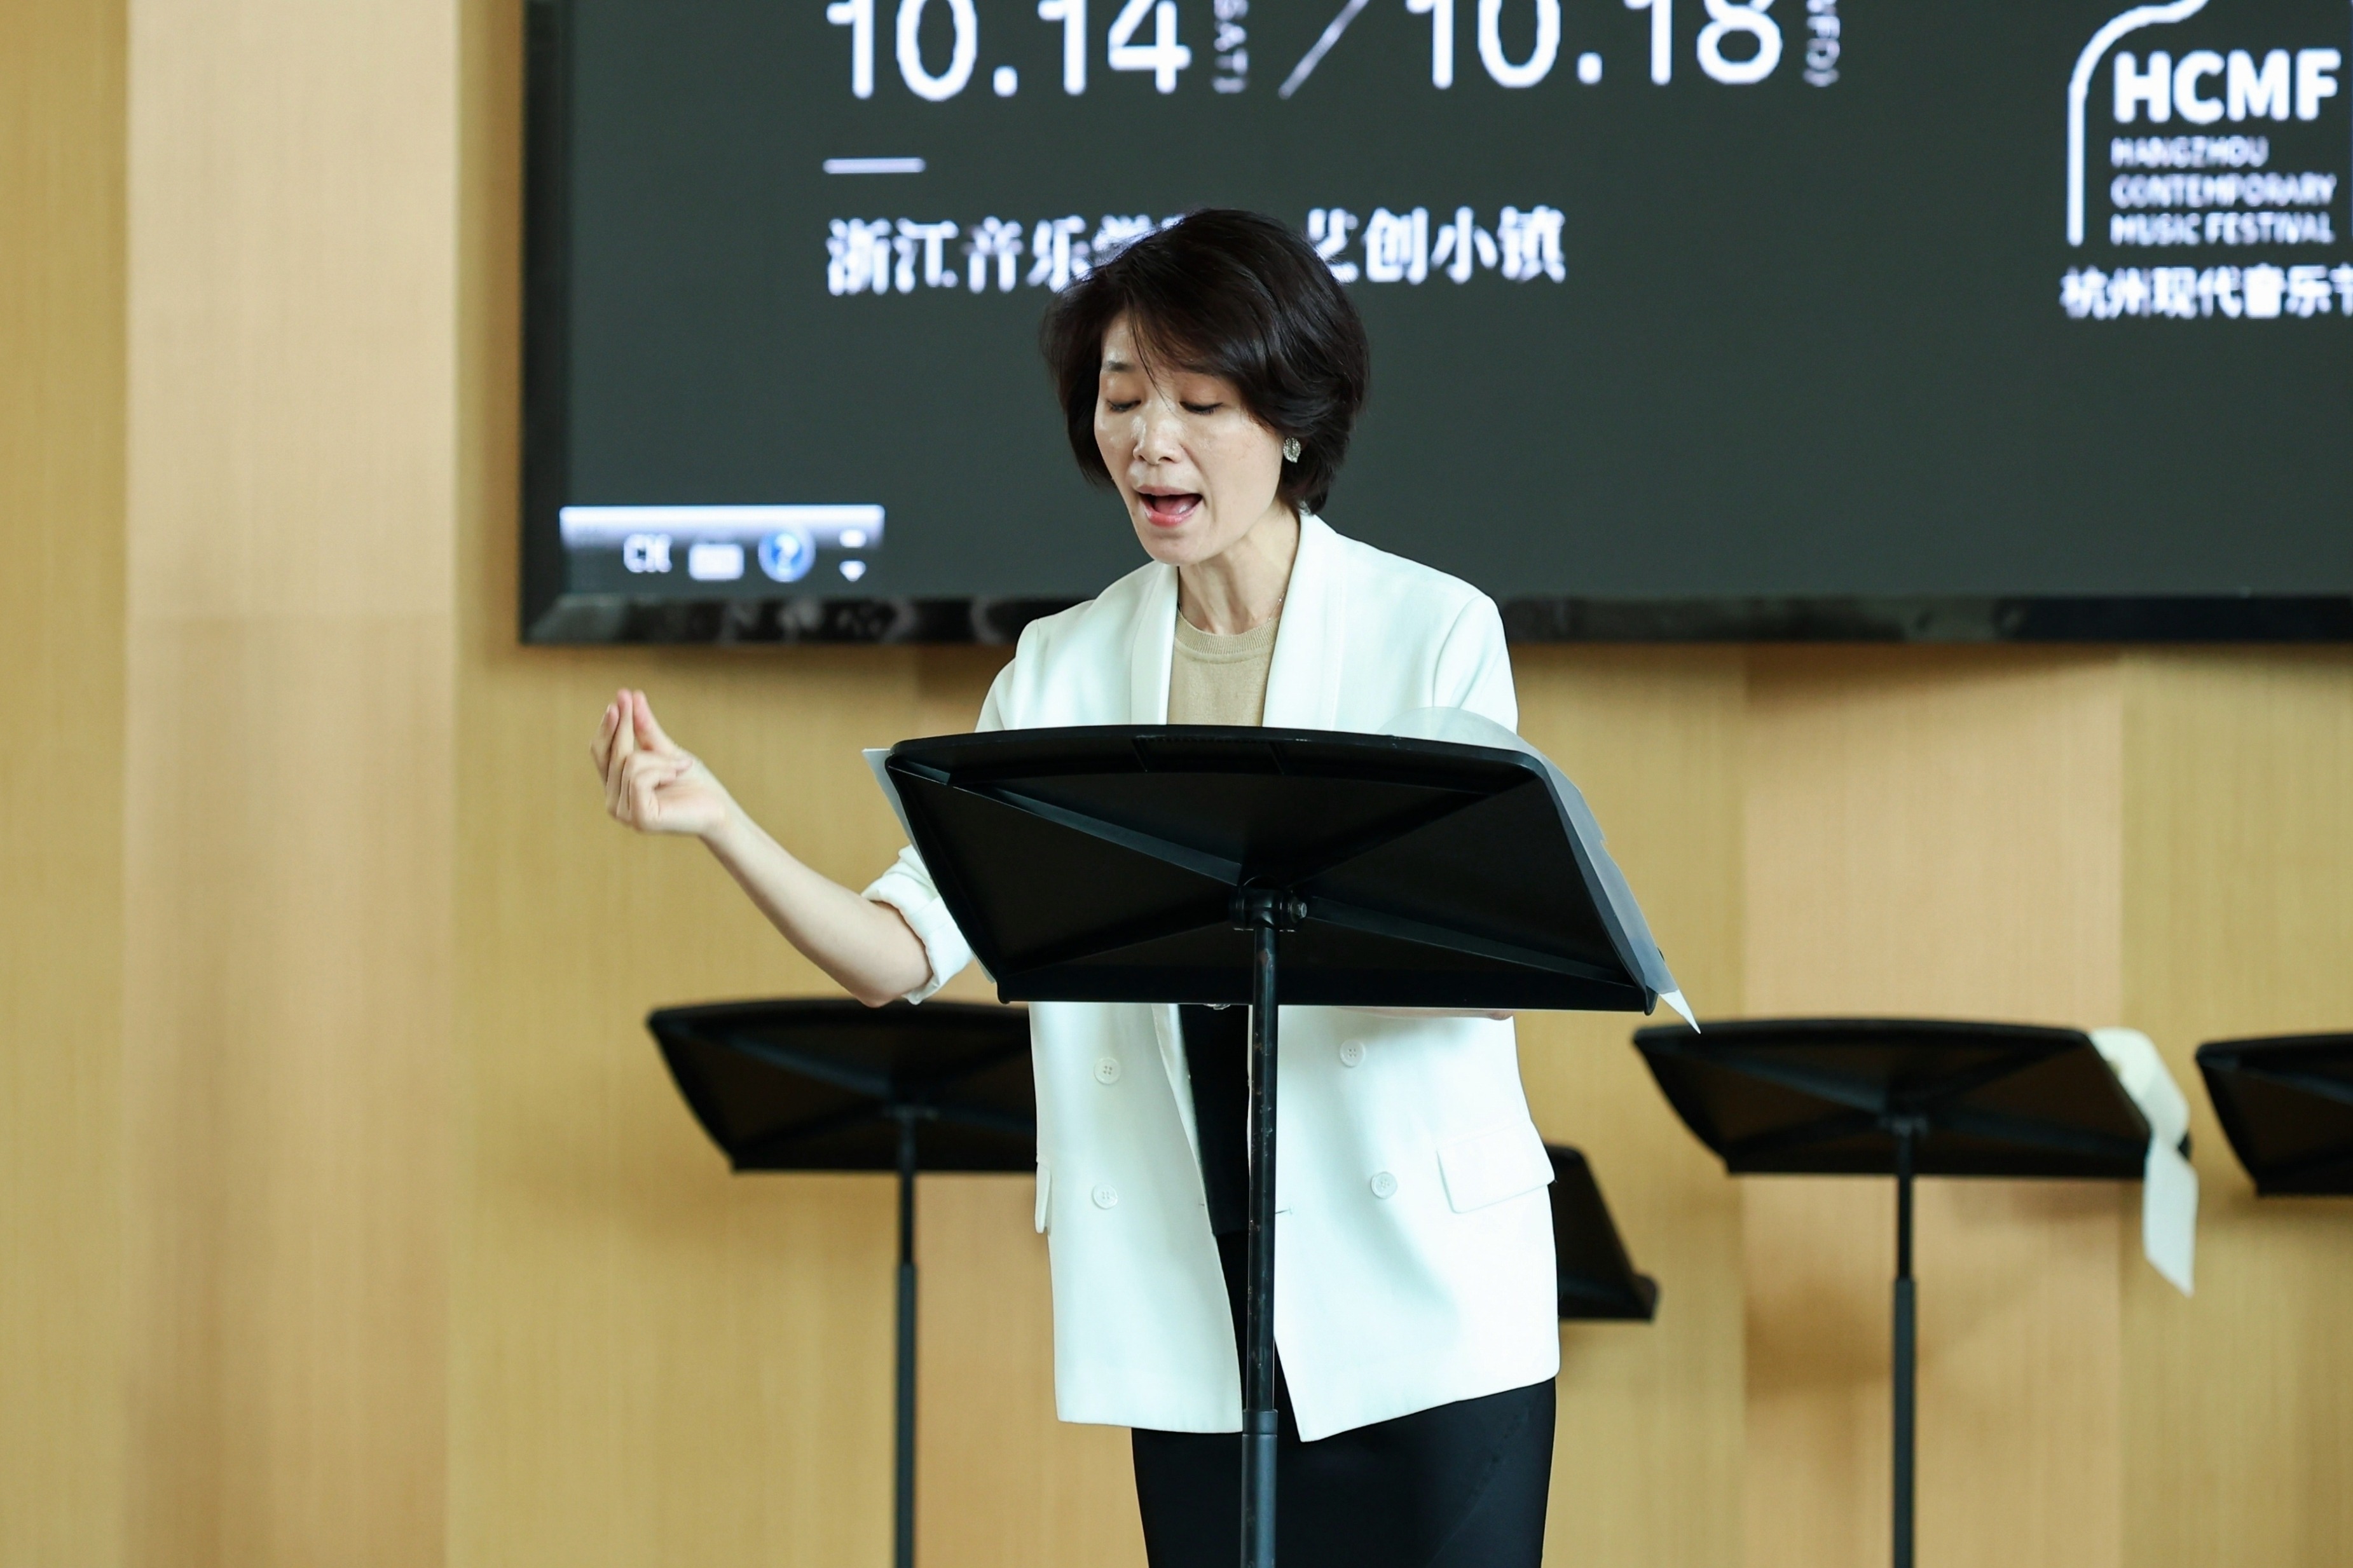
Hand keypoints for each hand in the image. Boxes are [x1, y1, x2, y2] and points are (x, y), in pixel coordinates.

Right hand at [590, 688, 734, 837]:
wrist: (719, 808)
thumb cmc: (694, 782)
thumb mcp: (666, 749)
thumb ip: (644, 728)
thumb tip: (628, 696)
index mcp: (616, 785)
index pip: (600, 751)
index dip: (607, 726)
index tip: (620, 697)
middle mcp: (613, 801)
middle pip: (612, 754)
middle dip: (628, 727)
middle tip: (635, 703)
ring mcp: (624, 813)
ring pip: (629, 763)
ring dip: (661, 759)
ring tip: (680, 767)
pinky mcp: (640, 819)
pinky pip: (639, 778)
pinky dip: (662, 770)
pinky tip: (675, 775)